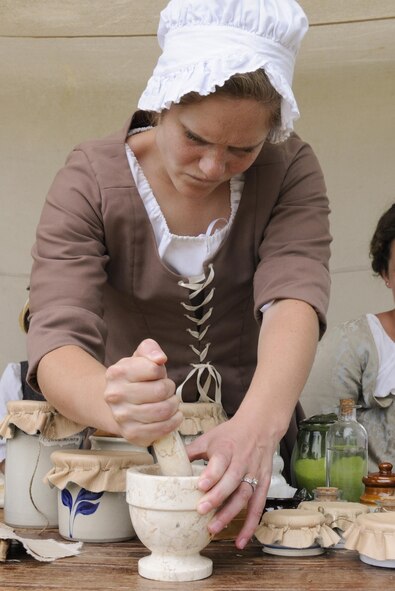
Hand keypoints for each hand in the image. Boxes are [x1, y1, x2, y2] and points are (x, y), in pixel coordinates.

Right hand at [103, 339, 182, 445]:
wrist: (118, 403)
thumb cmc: (134, 377)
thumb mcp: (140, 357)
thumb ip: (150, 349)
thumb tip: (160, 358)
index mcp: (117, 372)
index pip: (154, 369)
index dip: (161, 371)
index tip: (157, 374)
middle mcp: (115, 395)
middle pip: (160, 391)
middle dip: (169, 389)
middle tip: (166, 390)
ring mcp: (122, 417)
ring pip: (163, 411)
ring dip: (173, 405)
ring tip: (168, 402)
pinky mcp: (132, 434)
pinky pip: (162, 430)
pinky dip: (173, 422)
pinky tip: (170, 416)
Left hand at [186, 413, 275, 549]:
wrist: (259, 427)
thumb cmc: (230, 435)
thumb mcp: (209, 438)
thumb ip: (191, 452)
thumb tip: (168, 464)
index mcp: (227, 448)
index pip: (221, 461)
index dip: (212, 474)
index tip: (200, 485)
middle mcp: (242, 461)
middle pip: (232, 480)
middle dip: (218, 497)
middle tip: (201, 510)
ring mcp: (254, 474)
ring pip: (245, 495)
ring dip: (231, 513)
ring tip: (214, 528)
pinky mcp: (263, 484)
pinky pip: (258, 507)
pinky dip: (250, 525)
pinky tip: (240, 541)